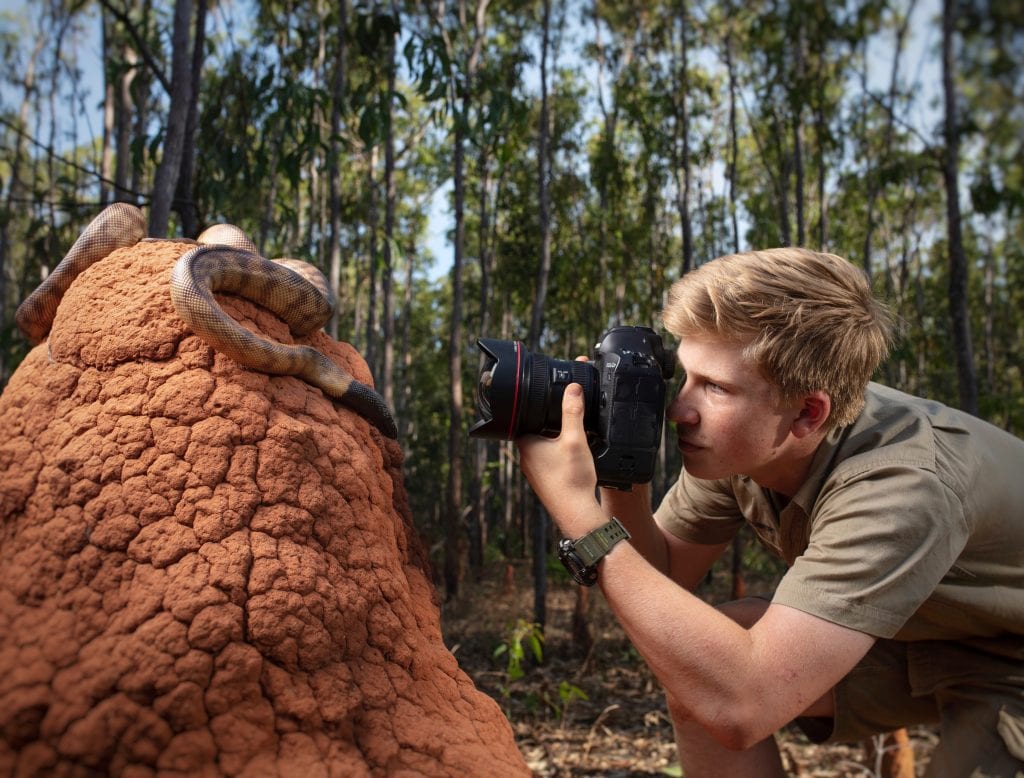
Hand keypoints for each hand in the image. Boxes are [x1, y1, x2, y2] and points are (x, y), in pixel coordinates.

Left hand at [516, 383, 602, 535]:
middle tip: (565, 420)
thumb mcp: (574, 439)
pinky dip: (558, 457)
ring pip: (542, 448)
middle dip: (548, 425)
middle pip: (534, 432)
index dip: (536, 409)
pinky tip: (571, 460)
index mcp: (525, 444)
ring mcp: (533, 472)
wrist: (576, 513)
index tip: (548, 403)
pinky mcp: (543, 481)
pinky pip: (548, 462)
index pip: (523, 418)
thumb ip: (572, 412)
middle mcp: (524, 458)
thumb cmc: (571, 480)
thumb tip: (573, 389)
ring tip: (570, 440)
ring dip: (554, 442)